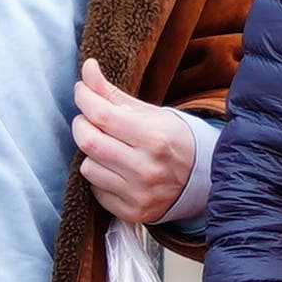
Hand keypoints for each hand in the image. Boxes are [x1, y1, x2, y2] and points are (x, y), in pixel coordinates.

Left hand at [73, 65, 204, 227]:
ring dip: (90, 152)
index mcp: (154, 138)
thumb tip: (87, 69)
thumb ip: (114, 93)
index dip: (84, 98)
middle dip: (81, 124)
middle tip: (88, 118)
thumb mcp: (150, 112)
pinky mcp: (132, 212)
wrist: (200, 181)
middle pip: (89, 142)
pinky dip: (99, 175)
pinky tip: (114, 169)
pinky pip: (96, 190)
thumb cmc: (171, 140)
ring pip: (88, 167)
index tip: (81, 90)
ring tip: (106, 146)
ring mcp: (139, 194)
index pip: (102, 115)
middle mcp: (147, 168)